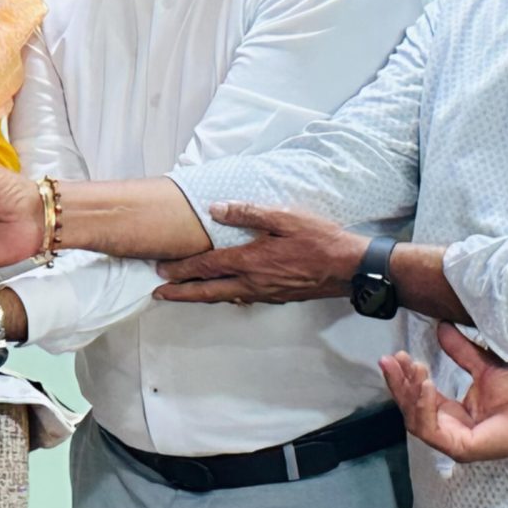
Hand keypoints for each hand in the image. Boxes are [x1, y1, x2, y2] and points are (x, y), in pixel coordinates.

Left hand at [154, 205, 364, 304]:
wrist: (348, 268)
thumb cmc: (319, 240)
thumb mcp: (284, 217)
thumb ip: (248, 213)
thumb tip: (216, 209)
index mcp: (250, 261)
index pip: (206, 266)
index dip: (181, 269)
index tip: (160, 272)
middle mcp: (252, 282)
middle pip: (207, 291)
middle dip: (180, 293)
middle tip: (159, 294)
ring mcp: (264, 292)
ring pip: (223, 297)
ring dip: (200, 296)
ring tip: (183, 295)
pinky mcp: (276, 297)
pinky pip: (242, 298)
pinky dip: (224, 296)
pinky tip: (222, 293)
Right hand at [377, 326, 507, 462]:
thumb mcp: (484, 368)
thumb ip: (461, 352)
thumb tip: (442, 327)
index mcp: (451, 414)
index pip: (419, 397)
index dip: (406, 376)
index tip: (398, 354)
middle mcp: (448, 430)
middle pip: (411, 409)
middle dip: (399, 383)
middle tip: (391, 359)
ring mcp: (453, 442)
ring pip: (415, 420)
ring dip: (409, 393)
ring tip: (412, 367)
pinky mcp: (460, 447)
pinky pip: (431, 429)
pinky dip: (424, 407)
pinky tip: (426, 385)